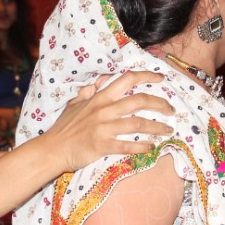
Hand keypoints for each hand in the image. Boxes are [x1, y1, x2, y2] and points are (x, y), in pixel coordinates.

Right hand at [41, 71, 173, 170]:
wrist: (53, 149)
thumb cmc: (64, 127)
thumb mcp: (74, 104)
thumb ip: (89, 92)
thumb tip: (99, 82)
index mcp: (99, 98)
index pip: (127, 80)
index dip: (146, 76)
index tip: (161, 79)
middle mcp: (104, 110)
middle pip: (139, 101)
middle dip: (160, 103)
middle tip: (171, 110)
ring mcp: (104, 128)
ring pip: (138, 124)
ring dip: (157, 127)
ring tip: (168, 130)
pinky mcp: (103, 146)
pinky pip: (128, 145)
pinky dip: (143, 147)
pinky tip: (152, 147)